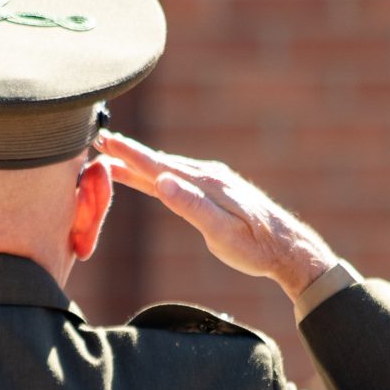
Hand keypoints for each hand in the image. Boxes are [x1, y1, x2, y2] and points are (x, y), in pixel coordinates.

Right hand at [99, 134, 336, 300]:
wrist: (288, 249)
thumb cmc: (256, 248)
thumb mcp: (221, 233)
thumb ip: (191, 206)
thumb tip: (162, 180)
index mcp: (206, 184)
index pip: (159, 166)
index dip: (130, 155)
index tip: (106, 141)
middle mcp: (210, 176)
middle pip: (161, 163)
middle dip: (129, 154)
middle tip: (100, 142)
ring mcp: (215, 181)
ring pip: (170, 169)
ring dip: (143, 164)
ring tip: (116, 159)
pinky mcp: (219, 190)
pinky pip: (182, 177)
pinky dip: (161, 173)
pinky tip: (154, 175)